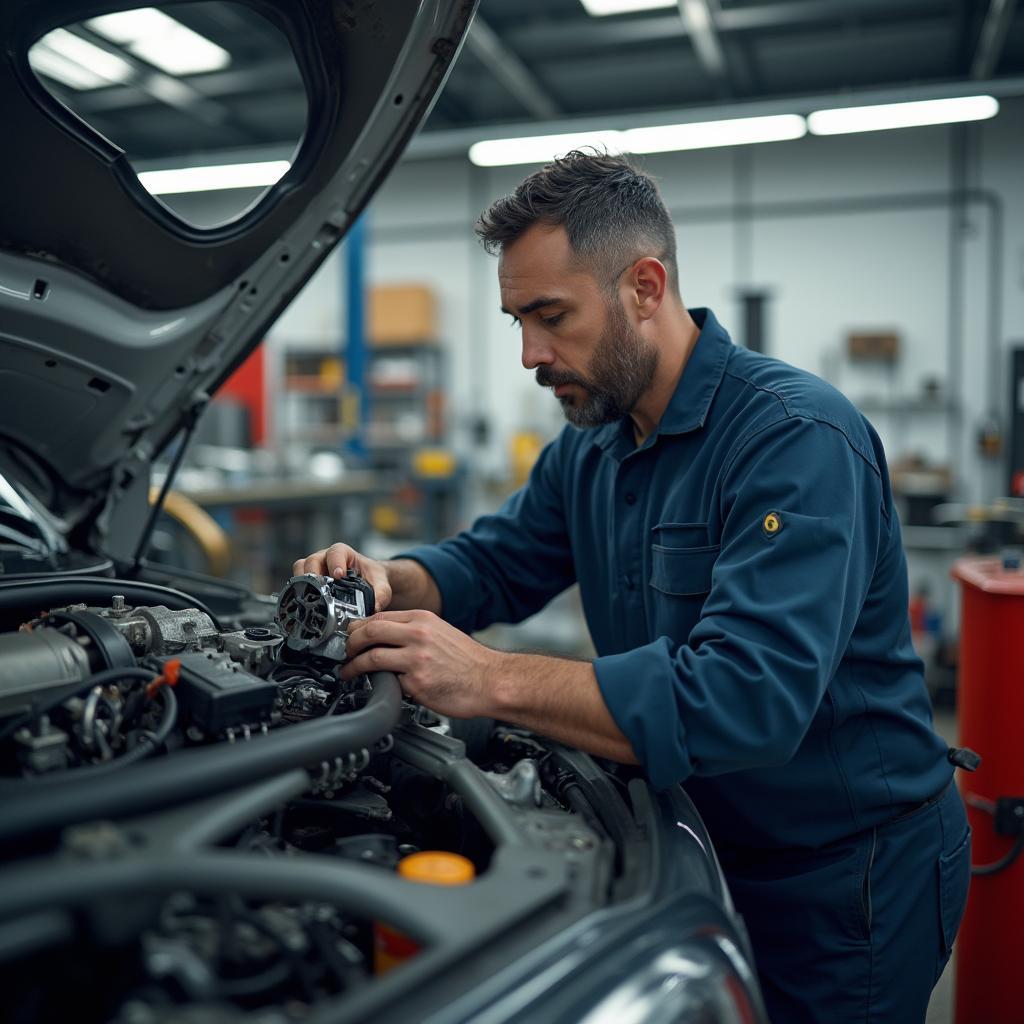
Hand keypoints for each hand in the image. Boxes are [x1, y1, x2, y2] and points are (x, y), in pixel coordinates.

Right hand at [292, 543, 391, 611]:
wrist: (368, 582)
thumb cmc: (372, 578)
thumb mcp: (382, 585)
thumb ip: (381, 595)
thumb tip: (375, 608)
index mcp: (343, 553)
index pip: (335, 553)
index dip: (335, 562)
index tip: (339, 575)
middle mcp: (325, 558)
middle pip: (312, 560)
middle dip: (313, 573)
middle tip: (319, 588)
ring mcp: (315, 568)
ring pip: (301, 568)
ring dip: (302, 581)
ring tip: (308, 596)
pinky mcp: (310, 580)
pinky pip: (298, 581)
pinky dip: (299, 590)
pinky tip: (304, 602)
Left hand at [338, 610, 500, 719]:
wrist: (492, 681)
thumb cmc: (469, 661)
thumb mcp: (441, 633)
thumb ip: (414, 631)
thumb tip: (385, 637)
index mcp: (423, 619)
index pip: (380, 616)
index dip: (360, 627)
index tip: (352, 636)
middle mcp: (418, 635)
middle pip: (369, 631)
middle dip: (350, 643)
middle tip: (346, 652)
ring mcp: (416, 659)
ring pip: (371, 657)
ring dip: (353, 666)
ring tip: (349, 672)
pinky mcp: (416, 683)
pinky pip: (387, 681)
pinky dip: (377, 684)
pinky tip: (374, 687)